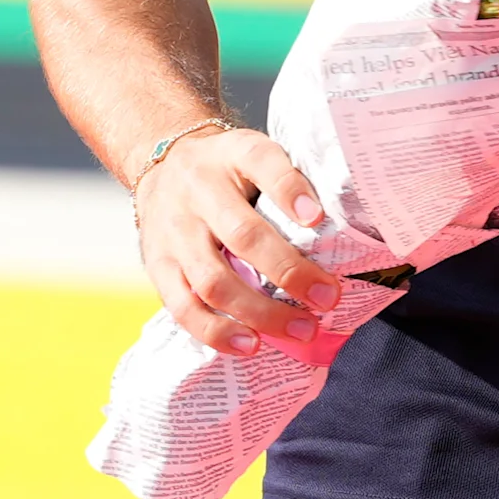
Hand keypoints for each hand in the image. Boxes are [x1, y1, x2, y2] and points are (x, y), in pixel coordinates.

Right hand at [130, 124, 342, 358]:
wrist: (161, 162)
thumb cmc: (227, 169)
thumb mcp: (256, 153)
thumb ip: (290, 181)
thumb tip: (341, 227)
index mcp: (233, 154)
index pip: (262, 163)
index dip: (290, 191)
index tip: (317, 218)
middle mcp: (200, 190)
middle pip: (243, 234)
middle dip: (289, 272)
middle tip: (327, 298)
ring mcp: (174, 230)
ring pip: (213, 279)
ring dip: (259, 312)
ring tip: (300, 330)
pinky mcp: (157, 264)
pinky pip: (182, 306)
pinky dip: (216, 331)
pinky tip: (249, 345)